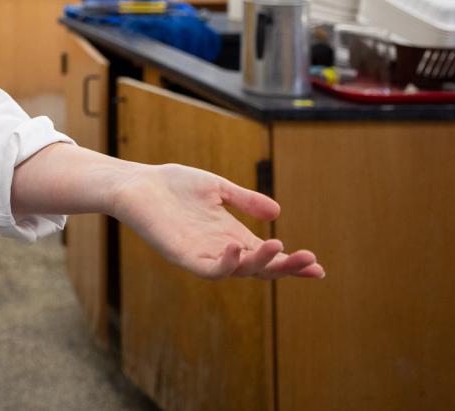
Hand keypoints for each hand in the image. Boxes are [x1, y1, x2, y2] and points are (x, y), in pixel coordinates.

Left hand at [111, 163, 324, 280]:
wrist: (136, 184)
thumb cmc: (172, 184)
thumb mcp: (217, 188)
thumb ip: (245, 200)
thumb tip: (278, 211)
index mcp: (232, 236)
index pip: (267, 256)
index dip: (291, 264)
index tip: (318, 269)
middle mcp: (220, 249)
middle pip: (260, 268)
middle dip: (286, 267)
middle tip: (310, 261)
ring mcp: (202, 254)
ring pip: (239, 270)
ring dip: (261, 262)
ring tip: (279, 246)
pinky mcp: (182, 255)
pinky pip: (208, 269)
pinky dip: (226, 264)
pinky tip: (237, 249)